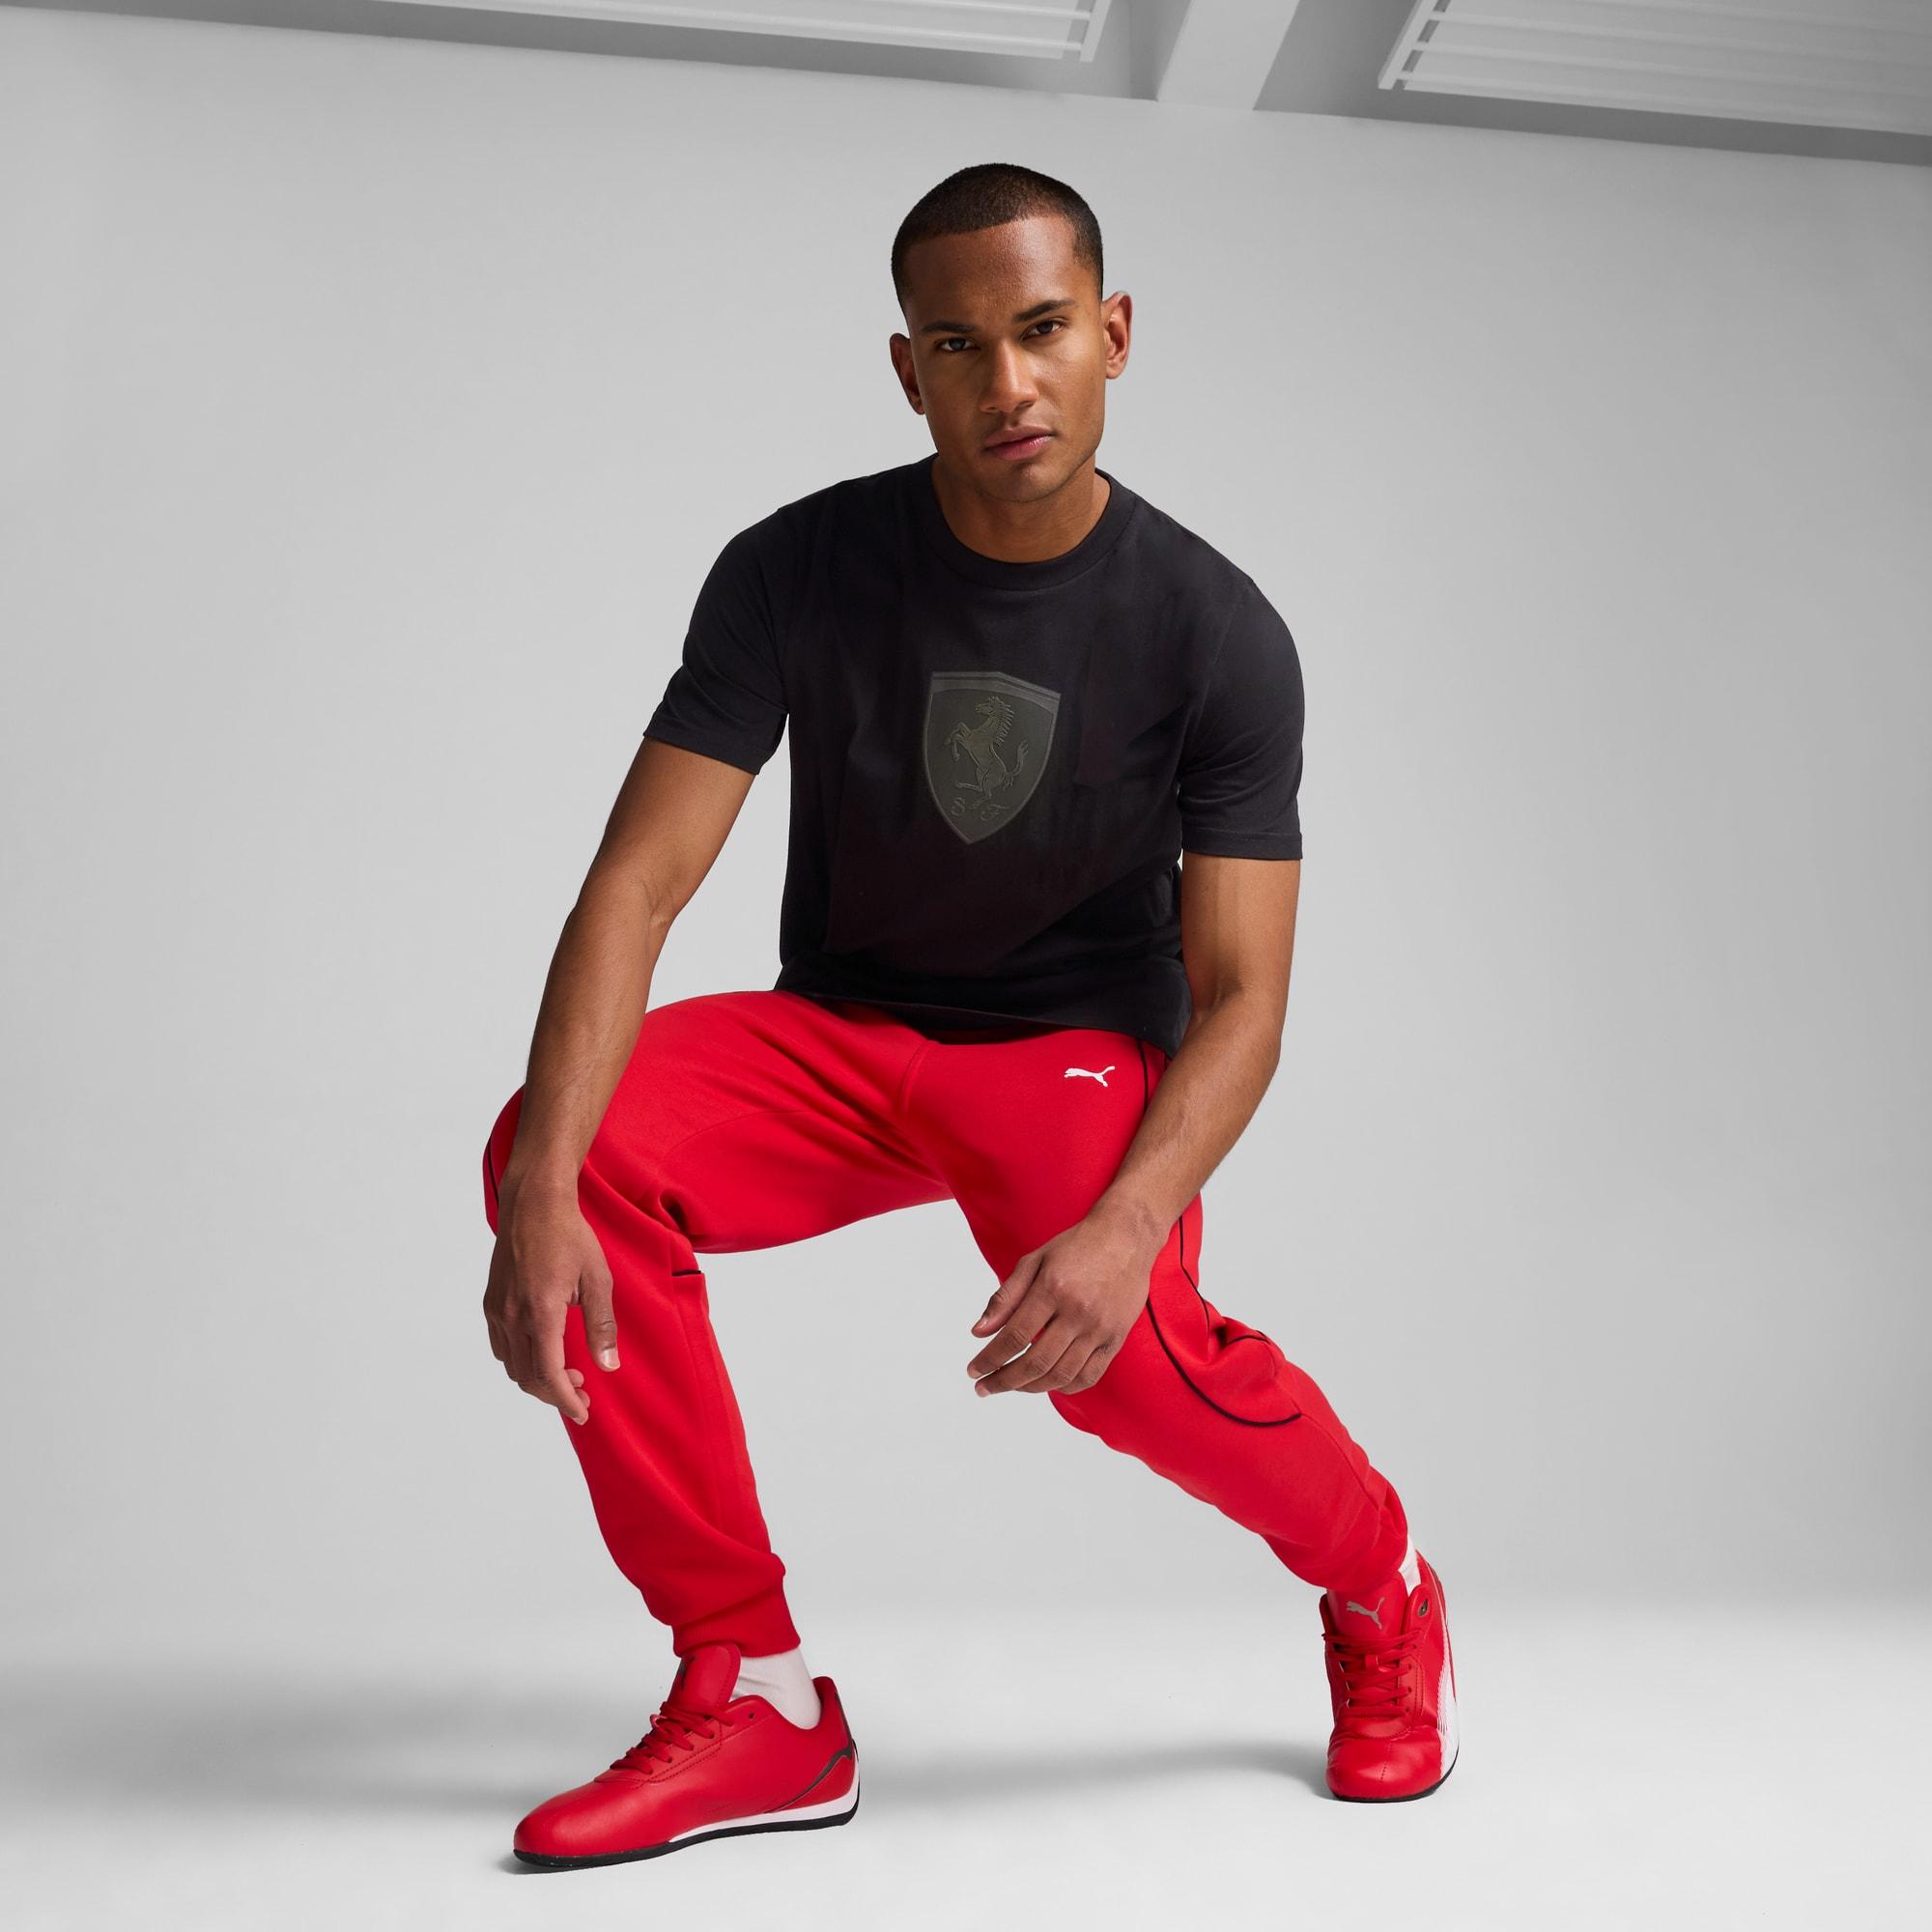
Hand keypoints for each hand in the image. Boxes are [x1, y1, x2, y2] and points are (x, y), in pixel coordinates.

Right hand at [483, 1181, 620, 1423]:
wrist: (533, 1204)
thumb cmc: (569, 1236)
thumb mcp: (598, 1279)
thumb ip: (602, 1325)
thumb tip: (608, 1366)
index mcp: (541, 1311)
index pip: (549, 1373)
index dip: (566, 1400)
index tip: (583, 1413)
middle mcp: (512, 1315)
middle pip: (528, 1377)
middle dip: (556, 1394)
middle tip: (584, 1392)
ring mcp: (498, 1309)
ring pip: (512, 1365)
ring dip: (538, 1379)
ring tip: (568, 1373)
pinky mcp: (491, 1302)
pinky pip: (501, 1346)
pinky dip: (521, 1361)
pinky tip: (543, 1352)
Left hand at [966, 1200, 1165, 1397]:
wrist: (1126, 1238)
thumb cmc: (1075, 1246)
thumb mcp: (1034, 1261)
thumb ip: (1005, 1297)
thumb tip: (978, 1332)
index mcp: (1053, 1288)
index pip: (1015, 1336)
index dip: (990, 1358)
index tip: (973, 1371)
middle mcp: (1078, 1312)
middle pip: (1036, 1362)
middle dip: (1004, 1380)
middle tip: (983, 1388)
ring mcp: (1100, 1328)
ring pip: (1061, 1375)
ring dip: (1030, 1388)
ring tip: (1011, 1386)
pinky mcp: (1116, 1338)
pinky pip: (1089, 1376)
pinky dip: (1064, 1387)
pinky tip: (1046, 1383)